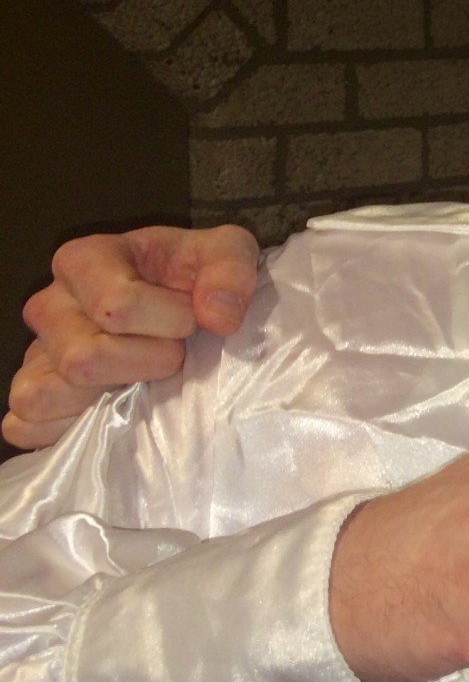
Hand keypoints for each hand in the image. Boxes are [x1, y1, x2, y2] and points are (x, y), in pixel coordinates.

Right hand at [5, 226, 259, 448]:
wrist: (181, 304)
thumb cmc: (194, 276)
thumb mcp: (227, 253)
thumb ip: (230, 272)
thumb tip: (218, 319)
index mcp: (84, 260)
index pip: (116, 307)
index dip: (169, 321)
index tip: (192, 318)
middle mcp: (48, 305)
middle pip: (83, 358)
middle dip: (149, 364)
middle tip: (175, 353)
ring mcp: (35, 353)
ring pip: (45, 395)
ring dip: (108, 400)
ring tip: (142, 379)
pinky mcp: (30, 396)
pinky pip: (26, 426)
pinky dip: (71, 428)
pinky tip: (113, 408)